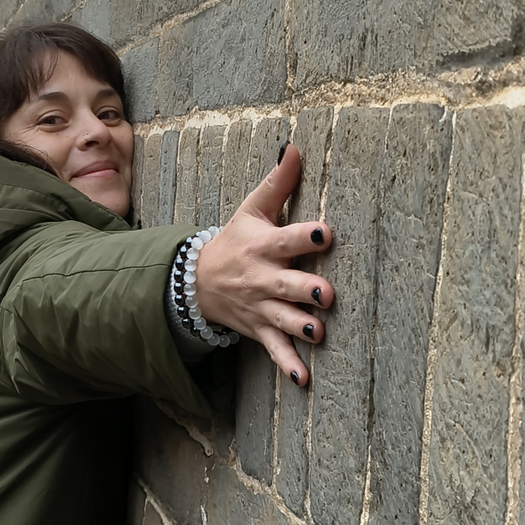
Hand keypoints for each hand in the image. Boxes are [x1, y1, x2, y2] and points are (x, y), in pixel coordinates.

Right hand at [194, 144, 332, 385]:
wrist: (196, 281)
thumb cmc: (235, 240)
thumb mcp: (251, 208)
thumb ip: (279, 181)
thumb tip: (295, 145)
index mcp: (264, 246)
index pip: (287, 238)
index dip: (307, 235)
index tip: (326, 232)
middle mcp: (263, 278)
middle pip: (287, 285)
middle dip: (306, 290)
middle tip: (327, 294)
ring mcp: (261, 308)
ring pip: (283, 320)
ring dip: (301, 327)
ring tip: (318, 333)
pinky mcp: (261, 330)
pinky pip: (275, 351)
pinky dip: (288, 366)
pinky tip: (305, 379)